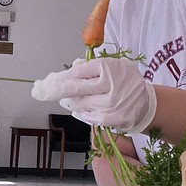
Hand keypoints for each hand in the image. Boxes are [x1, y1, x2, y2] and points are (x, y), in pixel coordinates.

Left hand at [32, 57, 156, 134]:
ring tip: (65, 99)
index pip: (78, 72)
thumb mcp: (114, 66)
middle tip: (40, 90)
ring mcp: (109, 104)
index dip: (61, 76)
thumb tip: (72, 66)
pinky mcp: (109, 119)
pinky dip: (79, 112)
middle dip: (54, 89)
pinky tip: (77, 109)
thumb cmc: (125, 82)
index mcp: (109, 68)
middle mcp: (109, 86)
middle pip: (74, 88)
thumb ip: (92, 67)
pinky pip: (86, 116)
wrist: (146, 103)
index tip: (47, 80)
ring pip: (78, 103)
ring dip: (69, 101)